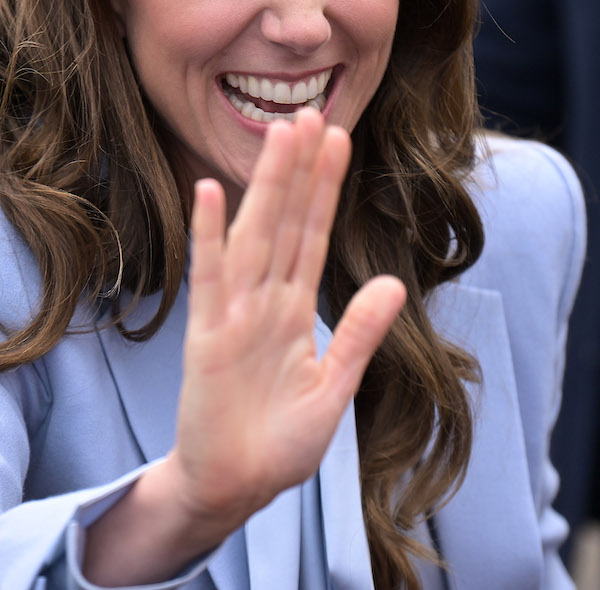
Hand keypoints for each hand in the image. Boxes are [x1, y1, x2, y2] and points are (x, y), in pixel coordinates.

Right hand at [81, 110, 404, 584]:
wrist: (234, 488)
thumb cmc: (280, 442)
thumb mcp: (335, 387)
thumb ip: (360, 334)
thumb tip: (393, 281)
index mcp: (295, 311)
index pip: (314, 236)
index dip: (326, 188)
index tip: (339, 138)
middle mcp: (265, 302)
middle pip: (286, 222)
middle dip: (300, 169)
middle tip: (311, 110)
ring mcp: (235, 314)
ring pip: (255, 235)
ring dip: (267, 185)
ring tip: (280, 134)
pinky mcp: (207, 337)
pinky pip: (211, 278)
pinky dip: (210, 236)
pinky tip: (210, 192)